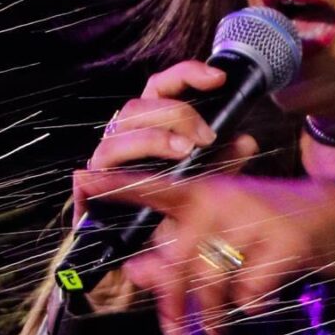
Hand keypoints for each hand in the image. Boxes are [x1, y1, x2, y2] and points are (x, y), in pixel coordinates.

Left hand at [69, 158, 334, 334]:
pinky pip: (252, 290)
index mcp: (204, 194)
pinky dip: (251, 306)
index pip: (153, 188)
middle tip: (174, 332)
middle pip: (179, 257)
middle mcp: (226, 200)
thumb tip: (133, 269)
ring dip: (212, 315)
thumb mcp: (222, 236)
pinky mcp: (287, 243)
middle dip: (173, 302)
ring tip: (216, 331)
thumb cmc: (268, 230)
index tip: (82, 177)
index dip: (117, 185)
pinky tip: (256, 307)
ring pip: (213, 279)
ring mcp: (257, 219)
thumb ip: (176, 254)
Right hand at [70, 58, 258, 226]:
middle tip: (206, 137)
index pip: (160, 87)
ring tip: (184, 152)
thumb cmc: (173, 213)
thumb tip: (246, 140)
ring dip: (153, 139)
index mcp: (149, 126)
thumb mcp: (207, 183)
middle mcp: (124, 138)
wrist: (141, 259)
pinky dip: (106, 174)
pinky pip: (90, 176)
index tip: (217, 78)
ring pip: (118, 135)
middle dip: (175, 115)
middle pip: (137, 106)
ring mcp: (105, 162)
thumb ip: (224, 161)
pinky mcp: (88, 189)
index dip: (185, 75)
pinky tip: (125, 175)